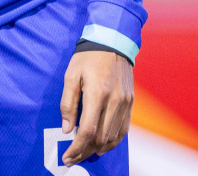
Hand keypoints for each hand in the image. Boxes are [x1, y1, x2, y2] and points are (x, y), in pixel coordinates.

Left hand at [59, 50, 133, 164]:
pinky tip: (102, 144)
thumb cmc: (88, 57)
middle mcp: (114, 101)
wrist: (113, 40)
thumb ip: (68, 103)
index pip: (88, 130)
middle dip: (85, 152)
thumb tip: (67, 129)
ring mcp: (125, 102)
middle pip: (101, 138)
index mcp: (97, 94)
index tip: (67, 157)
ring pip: (114, 137)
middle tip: (73, 157)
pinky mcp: (130, 101)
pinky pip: (123, 129)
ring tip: (85, 152)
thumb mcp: (71, 75)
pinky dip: (113, 141)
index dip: (77, 148)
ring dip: (98, 149)